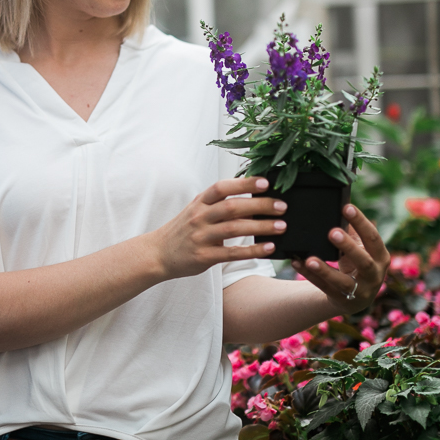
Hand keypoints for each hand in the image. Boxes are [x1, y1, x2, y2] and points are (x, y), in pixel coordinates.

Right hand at [150, 178, 286, 279]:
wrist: (157, 254)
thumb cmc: (183, 230)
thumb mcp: (197, 212)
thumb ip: (221, 206)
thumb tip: (254, 202)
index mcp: (199, 202)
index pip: (222, 188)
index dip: (243, 183)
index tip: (265, 182)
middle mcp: (199, 217)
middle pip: (232, 207)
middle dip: (260, 205)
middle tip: (282, 206)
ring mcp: (201, 237)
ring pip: (234, 229)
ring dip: (260, 227)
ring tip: (281, 226)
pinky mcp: (204, 257)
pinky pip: (232, 253)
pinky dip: (252, 250)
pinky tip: (268, 248)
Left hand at [291, 204, 389, 313]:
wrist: (356, 297)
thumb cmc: (357, 262)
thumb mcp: (361, 247)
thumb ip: (353, 228)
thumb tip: (341, 198)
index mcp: (381, 256)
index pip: (373, 237)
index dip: (361, 222)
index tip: (346, 207)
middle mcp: (375, 275)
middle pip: (364, 261)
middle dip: (348, 246)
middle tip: (332, 232)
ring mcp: (360, 291)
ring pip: (342, 281)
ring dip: (325, 270)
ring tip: (310, 258)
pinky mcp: (342, 300)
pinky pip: (324, 287)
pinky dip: (310, 276)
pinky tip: (297, 263)